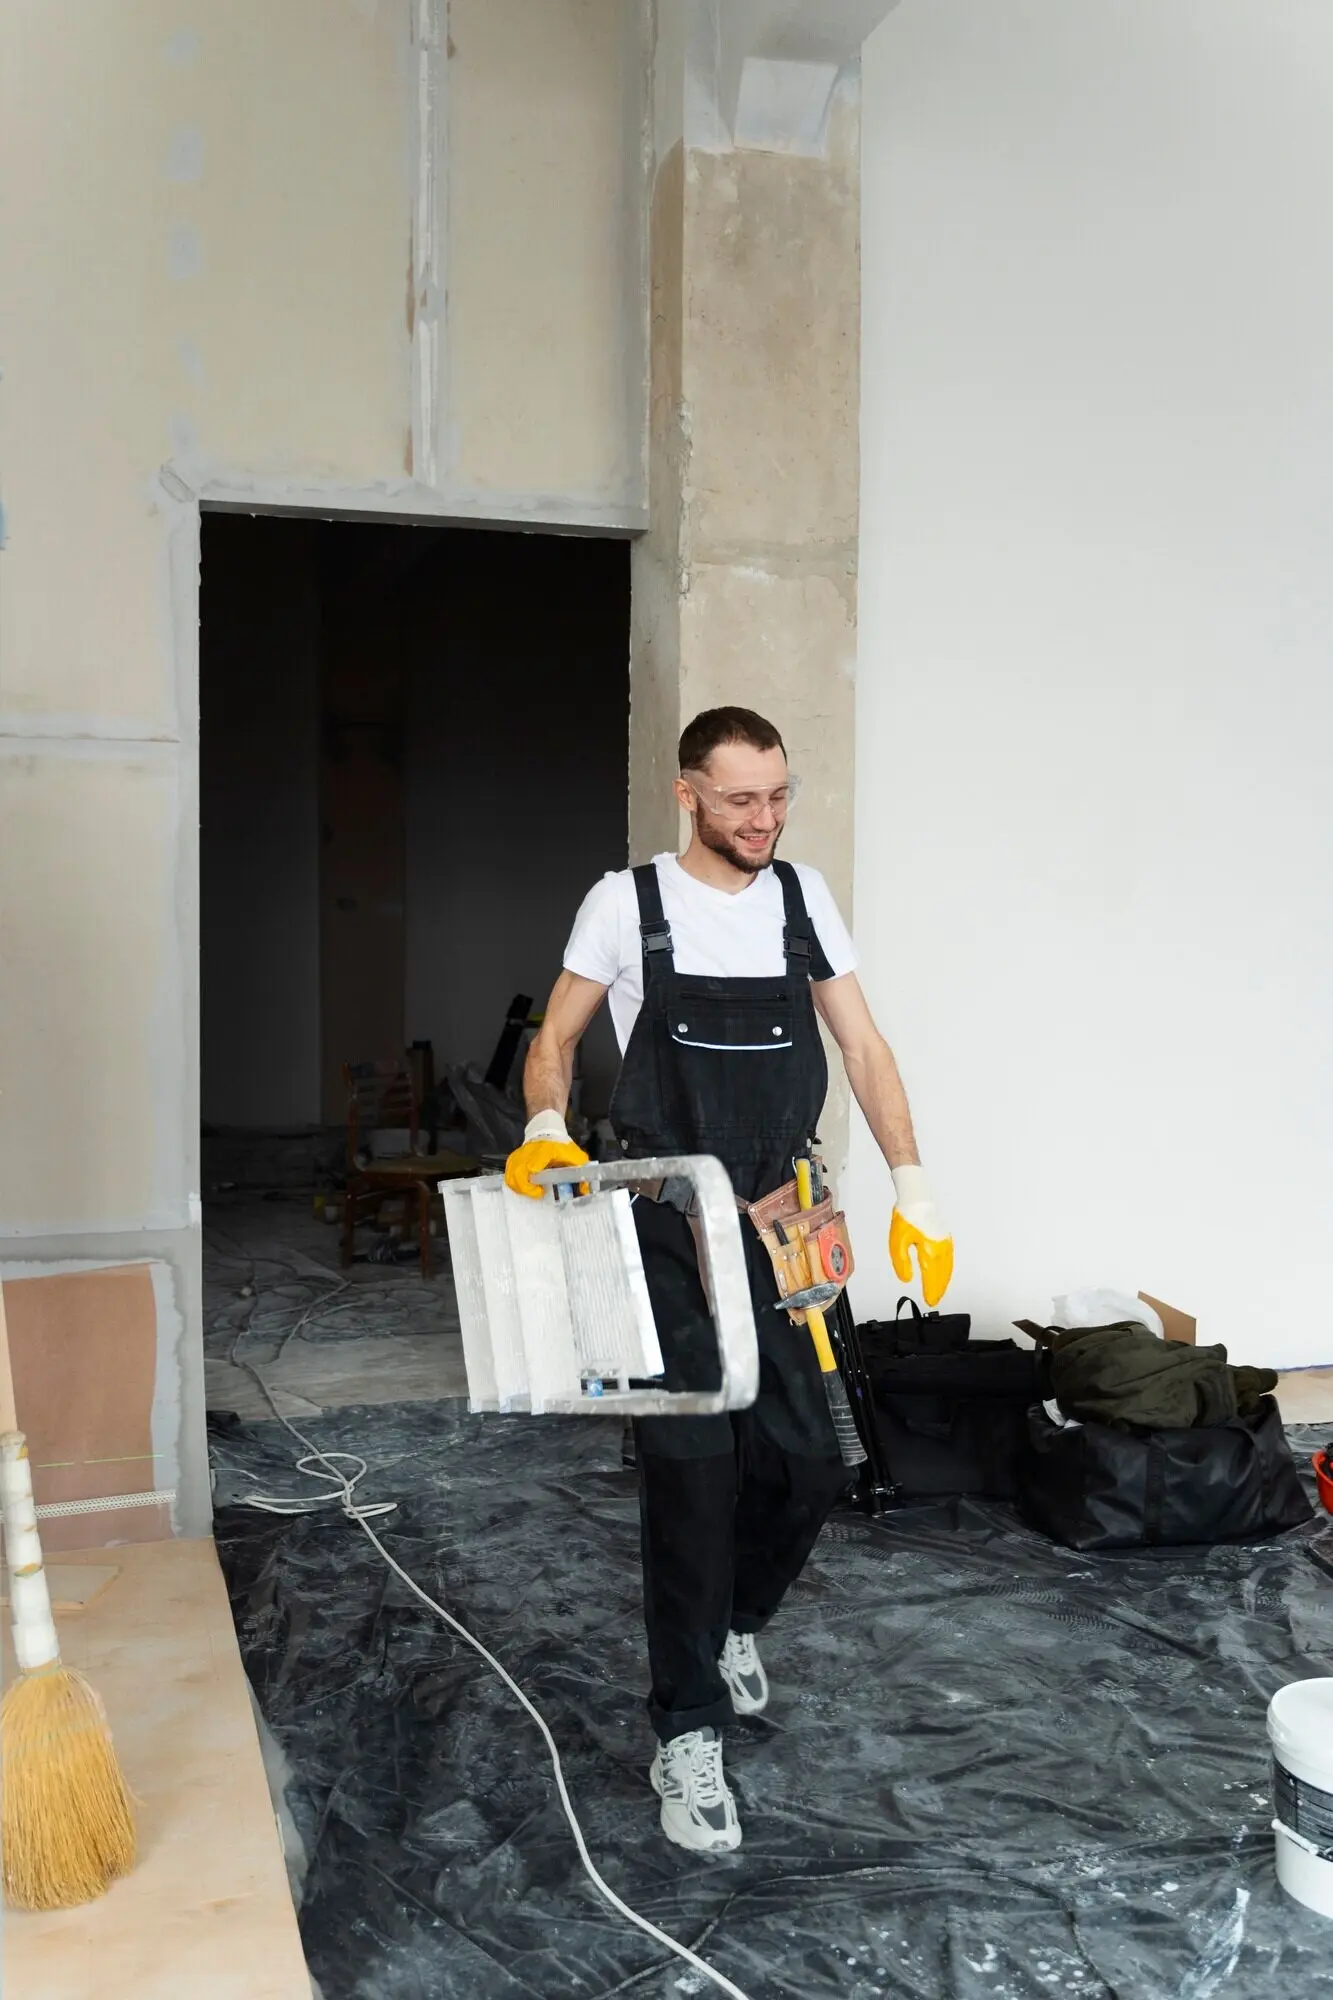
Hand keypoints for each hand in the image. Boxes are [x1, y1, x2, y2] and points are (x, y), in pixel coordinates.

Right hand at [504, 1112, 588, 1198]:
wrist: (547, 1129)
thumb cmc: (561, 1146)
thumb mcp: (575, 1156)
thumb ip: (582, 1171)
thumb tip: (585, 1190)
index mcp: (544, 1151)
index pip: (533, 1165)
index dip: (532, 1180)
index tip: (540, 1191)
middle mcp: (529, 1152)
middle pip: (517, 1172)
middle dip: (524, 1188)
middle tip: (535, 1193)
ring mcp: (519, 1155)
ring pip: (510, 1173)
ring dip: (517, 1186)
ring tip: (528, 1192)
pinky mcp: (514, 1158)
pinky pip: (508, 1172)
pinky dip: (512, 1181)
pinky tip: (521, 1187)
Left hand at [888, 1164, 953, 1307]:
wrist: (916, 1198)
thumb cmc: (907, 1216)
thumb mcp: (897, 1242)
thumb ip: (902, 1263)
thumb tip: (907, 1278)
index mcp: (930, 1250)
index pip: (932, 1277)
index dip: (930, 1290)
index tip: (929, 1300)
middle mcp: (941, 1248)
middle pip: (942, 1274)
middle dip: (938, 1289)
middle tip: (933, 1300)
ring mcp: (945, 1242)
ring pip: (947, 1268)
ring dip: (944, 1281)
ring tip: (938, 1291)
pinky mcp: (945, 1237)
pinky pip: (949, 1259)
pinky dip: (947, 1270)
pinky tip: (944, 1273)